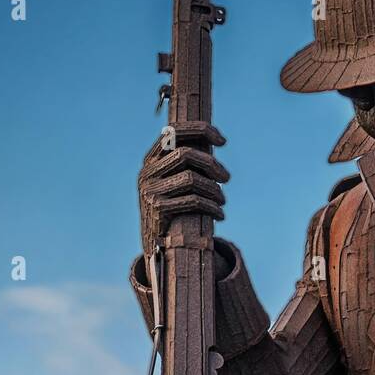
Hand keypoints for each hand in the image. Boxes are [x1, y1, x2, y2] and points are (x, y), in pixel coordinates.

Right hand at [139, 122, 228, 254]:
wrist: (153, 243)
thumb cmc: (170, 208)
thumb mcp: (170, 182)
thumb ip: (184, 164)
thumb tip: (215, 144)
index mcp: (151, 159)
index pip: (175, 132)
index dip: (201, 130)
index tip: (223, 142)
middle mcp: (147, 171)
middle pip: (186, 154)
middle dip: (212, 164)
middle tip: (227, 178)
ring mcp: (150, 190)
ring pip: (191, 178)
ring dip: (214, 189)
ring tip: (223, 200)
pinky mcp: (158, 209)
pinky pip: (193, 201)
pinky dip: (212, 207)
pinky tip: (220, 214)